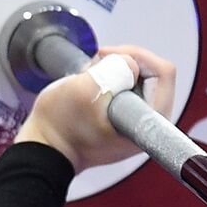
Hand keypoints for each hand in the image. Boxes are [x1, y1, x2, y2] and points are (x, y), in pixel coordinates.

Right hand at [13, 45, 176, 171]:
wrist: (43, 149)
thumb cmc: (60, 128)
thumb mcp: (84, 91)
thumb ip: (114, 71)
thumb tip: (130, 63)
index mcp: (145, 124)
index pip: (163, 73)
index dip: (136, 56)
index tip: (109, 59)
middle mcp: (147, 125)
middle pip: (152, 73)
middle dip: (124, 62)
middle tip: (97, 64)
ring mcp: (135, 122)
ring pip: (138, 78)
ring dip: (113, 70)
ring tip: (89, 78)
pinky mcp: (123, 118)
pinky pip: (126, 87)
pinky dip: (109, 79)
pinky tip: (90, 85)